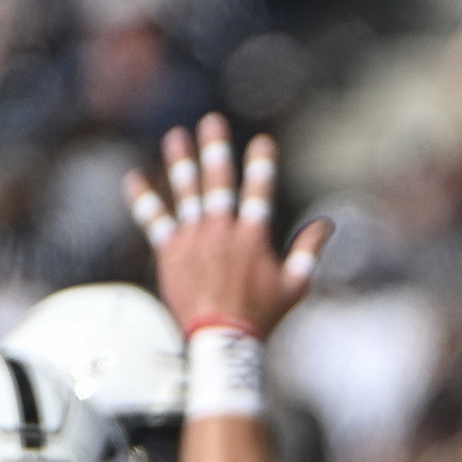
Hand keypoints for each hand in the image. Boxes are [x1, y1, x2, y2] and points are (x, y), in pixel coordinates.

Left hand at [124, 114, 331, 341]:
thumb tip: (327, 223)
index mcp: (254, 236)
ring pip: (186, 191)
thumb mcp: (295, 285)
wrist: (221, 339)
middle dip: (216, 149)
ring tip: (176, 137)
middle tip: (212, 122)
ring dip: (181, 162)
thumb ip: (309, 250)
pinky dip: (144, 199)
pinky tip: (134, 178)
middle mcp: (223, 230)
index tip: (262, 141)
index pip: (260, 190)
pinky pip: (155, 220)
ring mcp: (195, 238)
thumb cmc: (262, 316)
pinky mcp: (171, 251)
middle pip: (219, 181)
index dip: (262, 164)